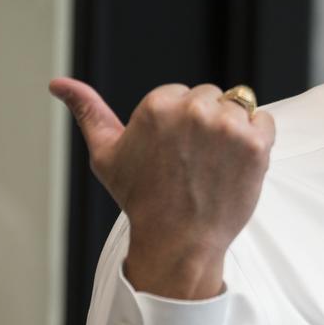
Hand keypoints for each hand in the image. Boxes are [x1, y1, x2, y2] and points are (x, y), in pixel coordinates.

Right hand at [49, 78, 275, 298]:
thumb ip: (88, 111)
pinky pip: (264, 121)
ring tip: (213, 164)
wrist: (179, 241)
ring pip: (238, 108)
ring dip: (232, 131)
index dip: (180, 124)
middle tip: (194, 161)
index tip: (173, 153)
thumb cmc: (141, 199)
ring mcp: (227, 126)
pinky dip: (257, 139)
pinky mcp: (256, 143)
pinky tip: (236, 163)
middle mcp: (193, 110)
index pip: (182, 93)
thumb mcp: (106, 154)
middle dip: (206, 123)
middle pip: (212, 97)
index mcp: (158, 105)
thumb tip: (58, 83)